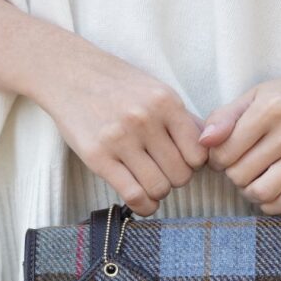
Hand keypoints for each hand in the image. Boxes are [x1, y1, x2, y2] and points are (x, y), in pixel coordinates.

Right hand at [39, 35, 208, 214]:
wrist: (69, 73)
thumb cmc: (117, 85)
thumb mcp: (156, 90)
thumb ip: (183, 119)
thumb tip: (211, 146)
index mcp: (165, 102)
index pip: (199, 153)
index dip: (193, 164)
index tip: (181, 161)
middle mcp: (145, 119)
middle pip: (181, 175)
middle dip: (175, 179)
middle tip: (162, 171)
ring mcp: (120, 139)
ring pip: (159, 188)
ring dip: (158, 192)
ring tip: (149, 182)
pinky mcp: (98, 157)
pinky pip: (133, 195)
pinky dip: (143, 206)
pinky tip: (142, 202)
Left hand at [196, 60, 280, 213]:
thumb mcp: (252, 97)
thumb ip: (223, 118)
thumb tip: (203, 143)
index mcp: (270, 109)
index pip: (225, 152)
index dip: (217, 160)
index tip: (223, 157)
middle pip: (241, 175)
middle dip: (233, 176)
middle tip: (239, 168)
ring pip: (263, 192)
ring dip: (249, 192)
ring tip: (252, 181)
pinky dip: (271, 204)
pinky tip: (269, 192)